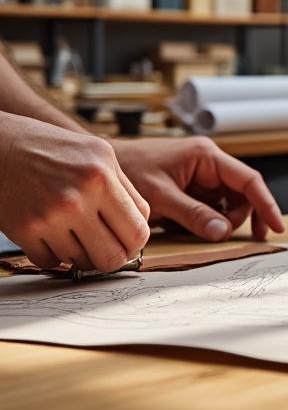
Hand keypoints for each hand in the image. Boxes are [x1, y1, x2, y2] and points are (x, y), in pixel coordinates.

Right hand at [0, 114, 149, 271]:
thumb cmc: (51, 147)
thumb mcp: (99, 154)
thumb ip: (123, 188)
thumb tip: (141, 224)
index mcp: (102, 178)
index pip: (138, 232)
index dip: (135, 242)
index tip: (127, 241)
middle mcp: (78, 199)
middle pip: (113, 257)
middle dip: (113, 257)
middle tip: (106, 248)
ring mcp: (49, 217)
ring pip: (81, 262)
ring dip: (80, 253)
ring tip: (74, 232)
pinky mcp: (23, 230)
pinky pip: (50, 262)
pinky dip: (53, 254)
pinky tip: (51, 234)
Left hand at [111, 137, 284, 241]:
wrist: (101, 168)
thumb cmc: (128, 170)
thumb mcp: (161, 196)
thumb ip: (194, 214)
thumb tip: (224, 232)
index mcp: (207, 156)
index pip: (249, 180)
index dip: (266, 204)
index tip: (277, 227)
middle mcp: (210, 164)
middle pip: (242, 194)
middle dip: (240, 217)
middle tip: (227, 237)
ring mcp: (202, 176)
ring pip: (229, 203)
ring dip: (224, 220)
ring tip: (206, 232)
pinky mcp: (192, 188)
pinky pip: (212, 206)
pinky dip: (211, 220)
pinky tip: (198, 228)